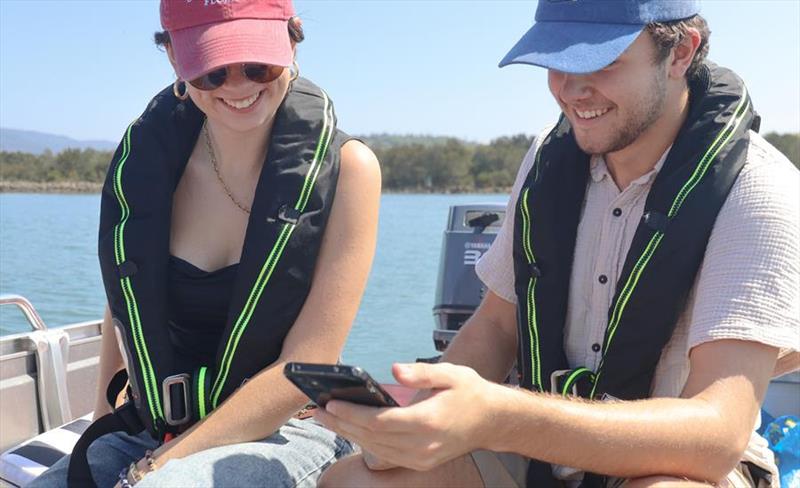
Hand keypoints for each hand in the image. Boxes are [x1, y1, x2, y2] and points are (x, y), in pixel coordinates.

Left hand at [314, 362, 496, 470]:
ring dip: (349, 434)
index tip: (331, 402)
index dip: (352, 413)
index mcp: (428, 421)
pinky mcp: (422, 463)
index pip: (380, 421)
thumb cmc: (469, 392)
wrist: (493, 421)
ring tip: (328, 419)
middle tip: (318, 411)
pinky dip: (366, 443)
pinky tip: (352, 429)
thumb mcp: (451, 373)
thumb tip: (394, 370)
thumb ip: (421, 372)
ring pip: (376, 449)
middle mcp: (423, 444)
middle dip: (342, 423)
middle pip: (372, 437)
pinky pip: (387, 455)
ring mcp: (422, 458)